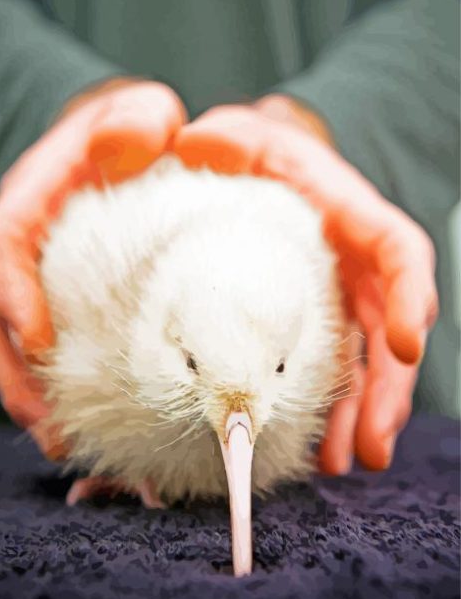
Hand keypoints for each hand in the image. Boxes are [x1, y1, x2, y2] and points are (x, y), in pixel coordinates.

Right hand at [0, 78, 185, 456]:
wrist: (136, 150)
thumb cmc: (139, 133)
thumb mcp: (141, 112)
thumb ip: (135, 118)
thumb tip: (121, 147)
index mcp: (34, 200)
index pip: (1, 247)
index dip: (11, 296)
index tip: (37, 343)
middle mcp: (28, 249)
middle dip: (16, 375)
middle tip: (49, 426)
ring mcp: (42, 282)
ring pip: (16, 348)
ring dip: (35, 398)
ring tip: (66, 444)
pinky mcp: (64, 306)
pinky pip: (52, 353)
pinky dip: (64, 391)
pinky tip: (91, 423)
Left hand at [172, 96, 437, 474]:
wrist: (238, 173)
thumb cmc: (237, 152)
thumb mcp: (228, 135)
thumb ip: (218, 138)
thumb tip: (188, 140)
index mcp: (341, 208)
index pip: (395, 248)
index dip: (409, 295)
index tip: (407, 345)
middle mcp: (349, 257)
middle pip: (389, 325)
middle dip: (387, 388)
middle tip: (368, 447)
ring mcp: (334, 293)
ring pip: (364, 359)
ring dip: (360, 413)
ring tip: (344, 464)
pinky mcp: (313, 319)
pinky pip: (332, 368)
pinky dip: (330, 408)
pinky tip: (314, 446)